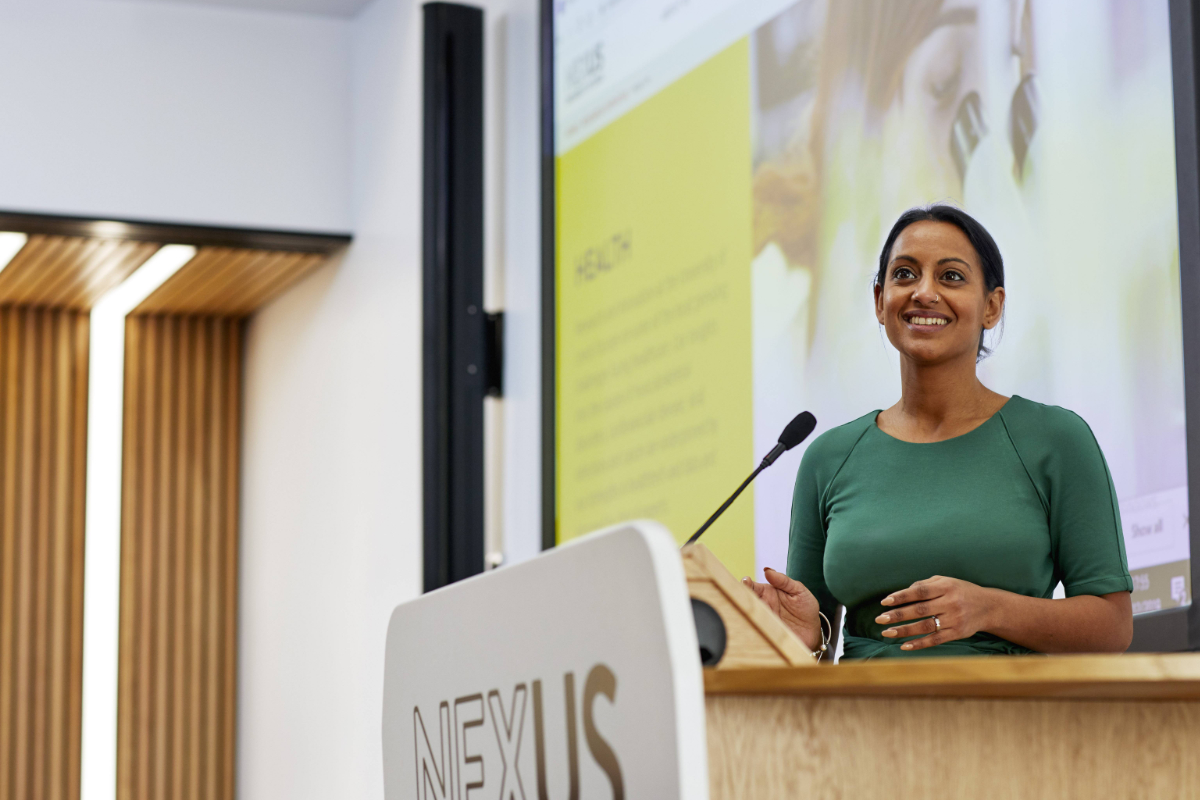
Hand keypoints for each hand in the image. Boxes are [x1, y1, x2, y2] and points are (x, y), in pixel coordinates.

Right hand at [742, 568, 821, 650]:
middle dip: (741, 597)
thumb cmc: (805, 607)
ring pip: (748, 615)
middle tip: (741, 596)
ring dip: (745, 612)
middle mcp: (762, 605)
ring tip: (747, 609)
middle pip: (746, 600)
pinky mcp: (766, 633)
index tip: (745, 582)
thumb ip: (784, 580)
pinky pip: (755, 630)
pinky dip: (751, 627)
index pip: (752, 586)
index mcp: (767, 592)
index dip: (746, 583)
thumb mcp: (799, 590)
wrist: (813, 630)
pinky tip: (752, 625)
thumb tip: (767, 570)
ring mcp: (763, 620)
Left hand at [875, 575, 995, 650]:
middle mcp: (950, 603)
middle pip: (920, 610)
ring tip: (886, 632)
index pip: (920, 592)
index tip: (885, 602)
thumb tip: (902, 592)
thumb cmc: (961, 591)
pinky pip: (935, 640)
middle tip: (880, 619)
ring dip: (904, 631)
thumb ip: (925, 585)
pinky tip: (904, 646)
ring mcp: (954, 620)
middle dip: (898, 615)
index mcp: (946, 587)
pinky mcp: (957, 633)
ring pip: (925, 626)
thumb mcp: (946, 581)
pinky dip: (919, 644)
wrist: (989, 607)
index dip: (901, 596)